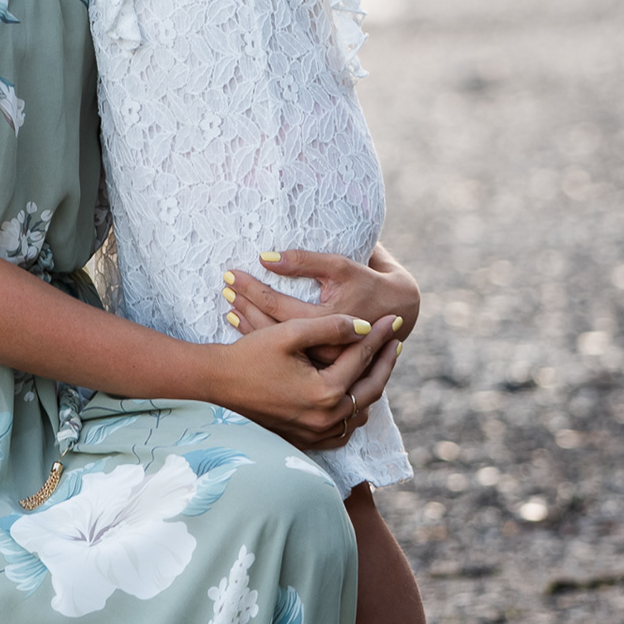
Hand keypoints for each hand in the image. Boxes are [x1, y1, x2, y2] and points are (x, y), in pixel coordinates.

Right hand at [215, 313, 403, 453]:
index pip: (362, 358)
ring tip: (377, 363)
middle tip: (395, 340)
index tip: (393, 319)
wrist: (217, 382)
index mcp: (325, 392)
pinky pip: (343, 429)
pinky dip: (353, 410)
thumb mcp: (290, 333)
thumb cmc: (250, 354)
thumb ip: (331, 327)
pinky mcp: (306, 440)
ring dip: (372, 387)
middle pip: (371, 389)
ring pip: (360, 411)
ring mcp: (316, 433)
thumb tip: (364, 326)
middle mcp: (325, 418)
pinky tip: (354, 393)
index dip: (379, 335)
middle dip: (385, 362)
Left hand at [226, 241, 420, 351]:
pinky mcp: (322, 366)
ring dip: (250, 322)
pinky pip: (286, 352)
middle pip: (271, 328)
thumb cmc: (368, 283)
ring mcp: (321, 361)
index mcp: (326, 323)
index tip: (230, 273)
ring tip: (229, 304)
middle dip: (246, 306)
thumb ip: (305, 261)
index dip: (252, 288)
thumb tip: (265, 258)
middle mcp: (321, 348)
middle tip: (225, 288)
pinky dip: (264, 336)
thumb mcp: (340, 267)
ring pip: (276, 343)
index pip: (278, 306)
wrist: (399, 311)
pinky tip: (246, 324)